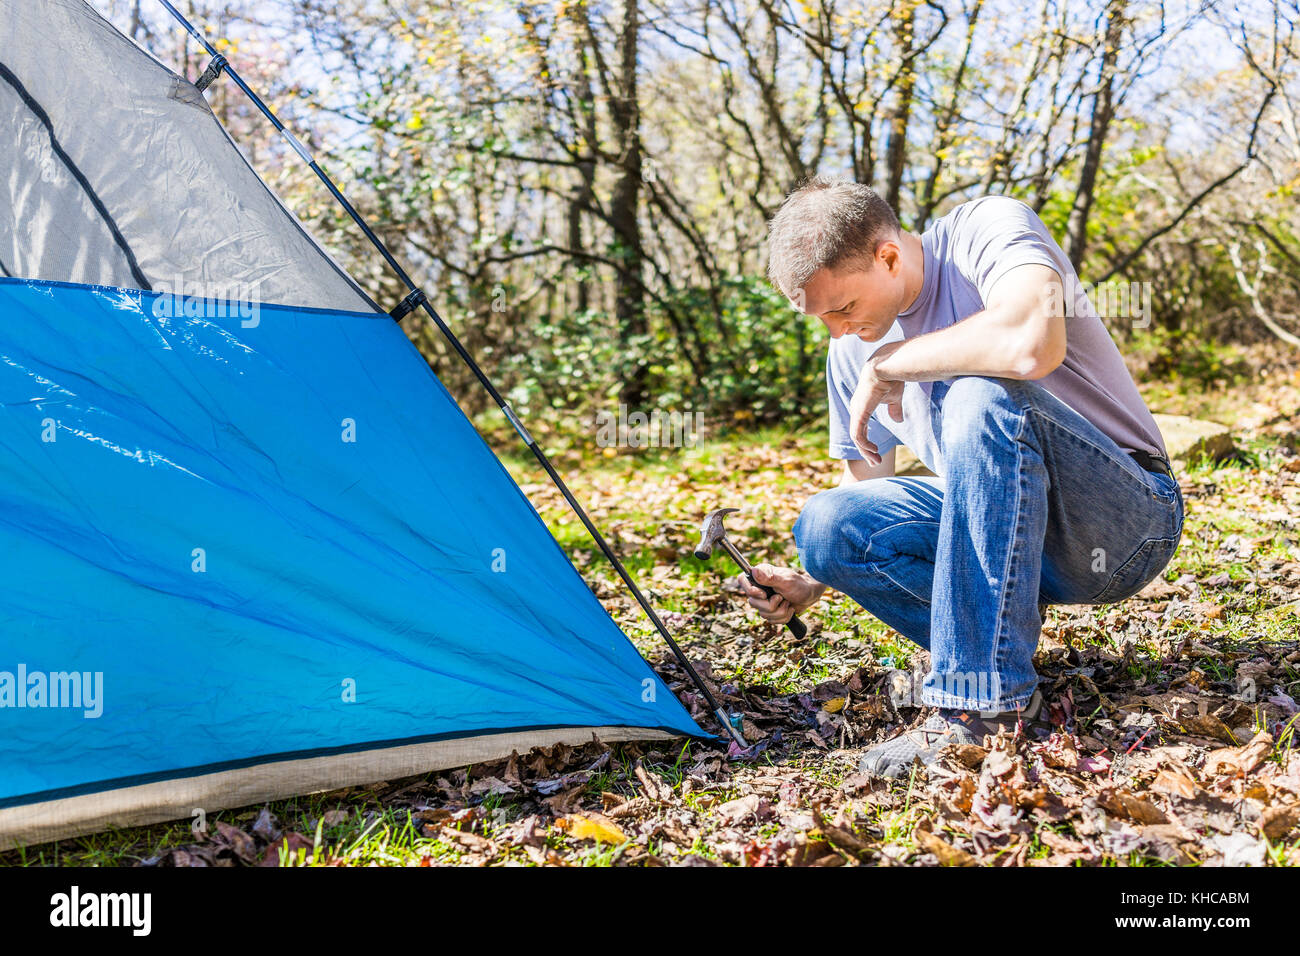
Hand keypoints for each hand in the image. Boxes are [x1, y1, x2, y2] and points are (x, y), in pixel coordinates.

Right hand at [737, 564, 825, 624]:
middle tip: (782, 598)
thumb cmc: (799, 584)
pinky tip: (789, 609)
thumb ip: (769, 577)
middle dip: (771, 605)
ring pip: (763, 614)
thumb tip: (753, 570)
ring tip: (788, 603)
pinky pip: (771, 621)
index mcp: (760, 576)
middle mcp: (759, 588)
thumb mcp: (785, 580)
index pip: (742, 580)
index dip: (750, 590)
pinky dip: (783, 617)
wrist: (810, 595)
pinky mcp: (771, 611)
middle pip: (753, 602)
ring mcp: (764, 600)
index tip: (764, 594)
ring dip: (780, 612)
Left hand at [849, 348, 904, 464]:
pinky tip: (873, 450)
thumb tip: (898, 420)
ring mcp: (856, 411)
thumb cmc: (891, 378)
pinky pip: (858, 434)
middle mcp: (856, 409)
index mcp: (862, 407)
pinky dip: (864, 444)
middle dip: (866, 452)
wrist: (888, 366)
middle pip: (858, 437)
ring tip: (876, 461)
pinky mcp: (859, 412)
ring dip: (866, 452)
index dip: (867, 444)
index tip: (877, 454)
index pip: (861, 430)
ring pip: (857, 438)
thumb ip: (894, 409)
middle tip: (875, 463)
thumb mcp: (894, 398)